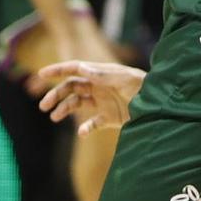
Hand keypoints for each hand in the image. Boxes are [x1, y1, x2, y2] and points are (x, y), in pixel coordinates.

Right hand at [31, 59, 146, 131]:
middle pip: (71, 88)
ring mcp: (103, 103)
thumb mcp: (124, 78)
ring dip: (64, 109)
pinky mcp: (109, 118)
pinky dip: (85, 128)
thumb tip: (81, 68)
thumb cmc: (144, 86)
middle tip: (44, 105)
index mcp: (101, 74)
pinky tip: (82, 132)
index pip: (75, 69)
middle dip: (56, 95)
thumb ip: (103, 74)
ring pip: (77, 104)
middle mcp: (99, 87)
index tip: (41, 74)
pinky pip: (92, 123)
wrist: (159, 104)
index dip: (58, 70)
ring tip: (55, 117)